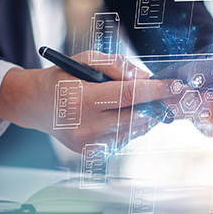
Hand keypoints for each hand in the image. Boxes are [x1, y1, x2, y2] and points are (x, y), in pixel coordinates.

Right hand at [0, 52, 173, 151]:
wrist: (36, 105)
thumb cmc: (63, 79)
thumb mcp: (86, 59)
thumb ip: (117, 65)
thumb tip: (145, 78)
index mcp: (81, 98)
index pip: (128, 95)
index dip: (156, 90)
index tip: (175, 86)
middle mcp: (85, 125)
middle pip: (136, 116)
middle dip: (158, 104)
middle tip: (172, 94)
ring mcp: (88, 144)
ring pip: (133, 129)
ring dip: (146, 115)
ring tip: (144, 101)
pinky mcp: (92, 153)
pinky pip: (124, 138)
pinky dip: (132, 125)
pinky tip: (124, 114)